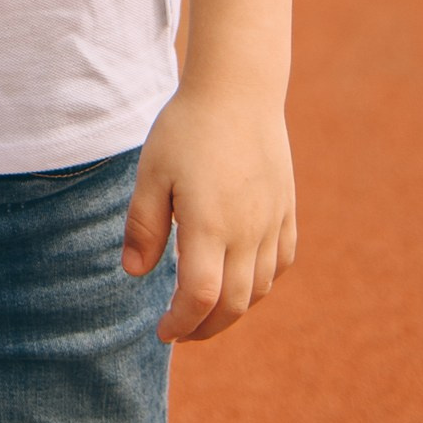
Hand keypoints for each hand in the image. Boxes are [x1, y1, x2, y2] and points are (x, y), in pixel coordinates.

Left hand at [123, 84, 296, 341]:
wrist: (239, 91)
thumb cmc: (187, 128)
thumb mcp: (151, 172)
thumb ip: (143, 226)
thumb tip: (135, 275)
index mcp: (210, 225)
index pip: (200, 298)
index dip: (182, 323)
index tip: (163, 331)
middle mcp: (247, 231)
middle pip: (234, 304)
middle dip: (206, 327)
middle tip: (180, 330)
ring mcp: (272, 222)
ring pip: (260, 288)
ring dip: (233, 309)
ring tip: (204, 308)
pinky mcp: (286, 210)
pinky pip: (280, 262)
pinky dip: (261, 283)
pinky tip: (240, 278)